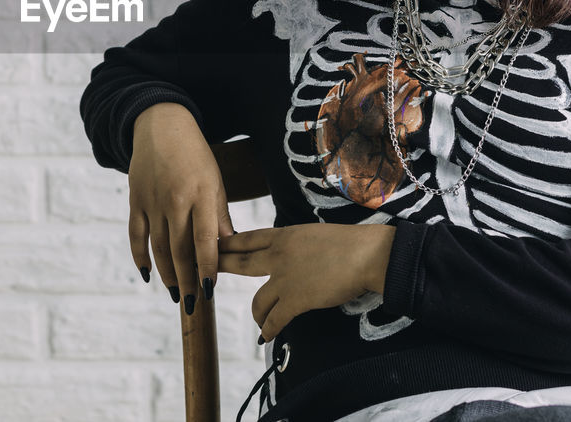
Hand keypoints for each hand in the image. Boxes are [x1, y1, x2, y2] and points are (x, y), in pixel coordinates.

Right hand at [128, 103, 235, 312]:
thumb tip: (229, 249)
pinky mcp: (135, 200)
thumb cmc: (195, 155)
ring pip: (158, 248)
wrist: (161, 125)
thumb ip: (219, 217)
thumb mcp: (215, 181)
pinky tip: (147, 275)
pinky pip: (135, 235)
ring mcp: (152, 201)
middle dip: (187, 280)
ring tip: (177, 293)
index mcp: (201, 194)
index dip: (207, 267)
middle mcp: (175, 199)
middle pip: (179, 250)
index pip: (205, 240)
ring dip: (167, 275)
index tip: (210, 290)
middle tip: (193, 304)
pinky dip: (140, 257)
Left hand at [218, 223, 396, 341]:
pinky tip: (267, 335)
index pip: (247, 239)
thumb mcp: (315, 236)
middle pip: (239, 263)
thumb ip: (298, 246)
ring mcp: (285, 278)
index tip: (213, 246)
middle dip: (220, 269)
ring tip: (259, 320)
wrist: (366, 255)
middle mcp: (278, 255)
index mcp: (284, 235)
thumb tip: (293, 255)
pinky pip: (274, 320)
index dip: (227, 244)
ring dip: (256, 313)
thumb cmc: (350, 245)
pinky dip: (268, 329)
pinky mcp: (296, 299)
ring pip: (256, 301)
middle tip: (204, 275)